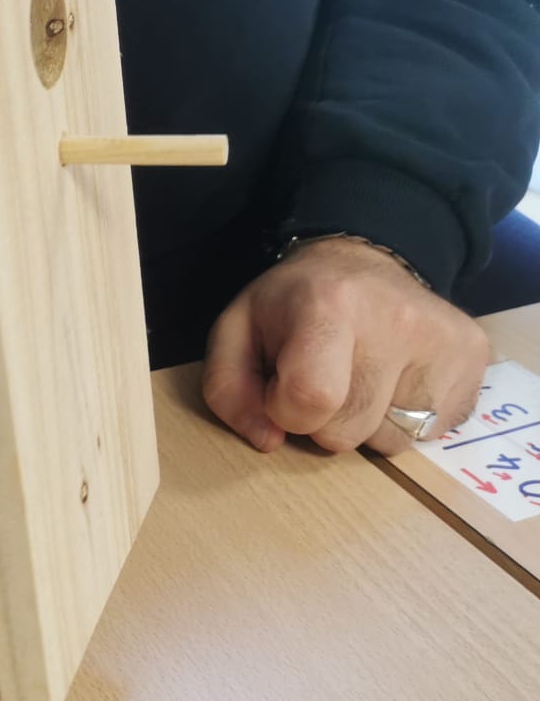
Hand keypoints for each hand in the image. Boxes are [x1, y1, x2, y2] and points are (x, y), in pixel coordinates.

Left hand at [203, 237, 488, 455]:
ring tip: (361, 375)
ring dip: (367, 423)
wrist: (364, 258)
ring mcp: (443, 342)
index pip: (309, 399)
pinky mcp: (473, 359)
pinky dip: (405, 418)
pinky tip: (394, 377)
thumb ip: (228, 390)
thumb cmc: (294, 302)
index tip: (283, 386)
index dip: (285, 409)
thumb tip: (267, 440)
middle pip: (347, 431)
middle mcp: (397, 320)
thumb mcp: (238, 330)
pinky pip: (431, 433)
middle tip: (325, 375)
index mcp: (330, 305)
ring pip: (391, 441)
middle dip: (324, 419)